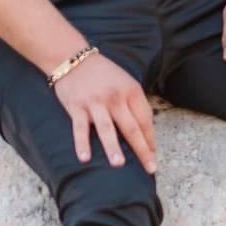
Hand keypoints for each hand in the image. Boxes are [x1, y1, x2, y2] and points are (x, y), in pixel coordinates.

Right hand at [54, 51, 157, 172]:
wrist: (72, 57)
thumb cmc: (103, 73)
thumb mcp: (125, 82)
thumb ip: (134, 103)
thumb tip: (145, 130)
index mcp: (131, 91)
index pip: (145, 120)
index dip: (151, 140)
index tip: (154, 156)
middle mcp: (115, 98)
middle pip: (132, 128)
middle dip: (142, 150)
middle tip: (149, 168)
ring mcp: (95, 103)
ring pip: (107, 129)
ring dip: (113, 148)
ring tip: (120, 165)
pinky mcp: (76, 107)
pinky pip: (80, 129)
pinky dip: (82, 144)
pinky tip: (85, 158)